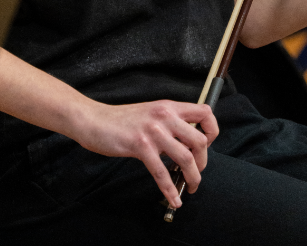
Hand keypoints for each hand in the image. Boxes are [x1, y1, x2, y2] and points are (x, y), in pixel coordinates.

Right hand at [73, 99, 218, 207]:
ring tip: (190, 187)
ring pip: (186, 158)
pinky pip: (162, 172)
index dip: (212, 130)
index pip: (205, 112)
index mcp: (169, 106)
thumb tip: (187, 141)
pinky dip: (170, 189)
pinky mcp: (140, 146)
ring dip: (193, 178)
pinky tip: (173, 199)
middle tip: (196, 172)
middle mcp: (165, 115)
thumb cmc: (122, 120)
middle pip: (200, 140)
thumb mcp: (151, 112)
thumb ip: (169, 121)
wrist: (95, 120)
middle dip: (203, 162)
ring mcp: (154, 131)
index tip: (207, 145)